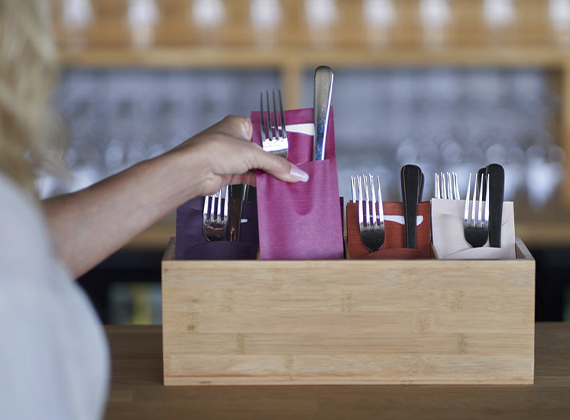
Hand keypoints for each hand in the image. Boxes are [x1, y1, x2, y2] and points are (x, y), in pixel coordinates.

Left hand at [171, 115, 308, 195]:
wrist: (193, 171)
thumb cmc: (213, 150)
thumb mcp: (253, 154)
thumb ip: (277, 164)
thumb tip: (295, 172)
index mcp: (239, 125)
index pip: (266, 132)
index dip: (280, 143)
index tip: (294, 152)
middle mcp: (234, 139)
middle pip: (263, 151)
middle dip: (276, 162)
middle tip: (293, 169)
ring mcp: (230, 157)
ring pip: (257, 166)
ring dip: (269, 173)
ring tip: (287, 179)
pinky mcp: (228, 173)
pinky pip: (250, 177)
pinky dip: (261, 182)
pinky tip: (273, 186)